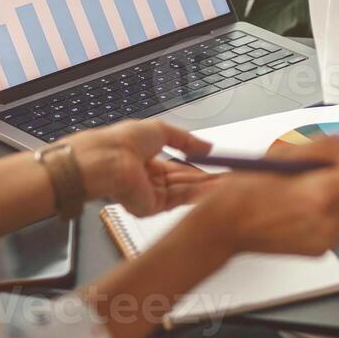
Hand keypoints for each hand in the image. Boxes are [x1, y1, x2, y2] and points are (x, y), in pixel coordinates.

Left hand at [63, 120, 217, 216]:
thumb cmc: (123, 142)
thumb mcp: (161, 130)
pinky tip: (215, 189)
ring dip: (206, 186)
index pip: (178, 167)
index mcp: (147, 161)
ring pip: (185, 191)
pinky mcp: (152, 207)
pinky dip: (198, 194)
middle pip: (185, 181)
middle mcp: (149, 179)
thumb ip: (186, 139)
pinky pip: (179, 200)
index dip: (199, 166)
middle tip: (230, 176)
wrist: (108, 159)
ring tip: (229, 182)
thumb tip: (206, 145)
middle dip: (207, 178)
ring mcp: (151, 195)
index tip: (217, 165)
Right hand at [200, 136, 338, 256]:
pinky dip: (330, 209)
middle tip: (325, 164)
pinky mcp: (321, 249)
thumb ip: (320, 147)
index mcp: (320, 195)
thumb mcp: (282, 157)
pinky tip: (305, 205)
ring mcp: (325, 238)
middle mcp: (327, 220)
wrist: (224, 228)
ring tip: (308, 186)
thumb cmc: (244, 194)